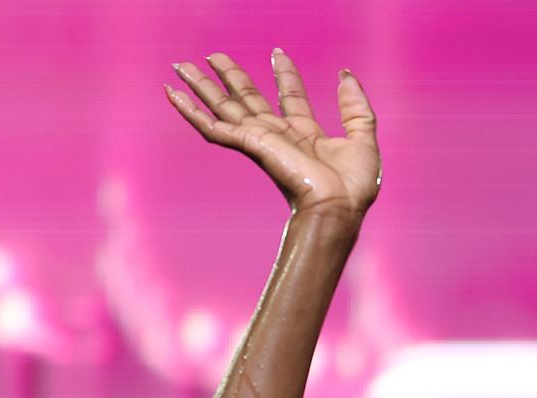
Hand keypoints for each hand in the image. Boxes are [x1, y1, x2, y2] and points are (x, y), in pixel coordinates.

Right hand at [167, 50, 380, 218]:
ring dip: (202, 86)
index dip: (285, 74)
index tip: (278, 53)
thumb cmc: (353, 186)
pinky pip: (212, 127)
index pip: (290, 97)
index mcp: (306, 135)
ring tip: (182, 66)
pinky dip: (189, 111)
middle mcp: (279, 136)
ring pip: (224, 107)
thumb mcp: (364, 137)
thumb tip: (346, 75)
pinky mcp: (249, 145)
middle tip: (213, 55)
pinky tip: (172, 94)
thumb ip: (356, 106)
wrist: (339, 206)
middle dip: (231, 75)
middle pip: (248, 98)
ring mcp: (261, 140)